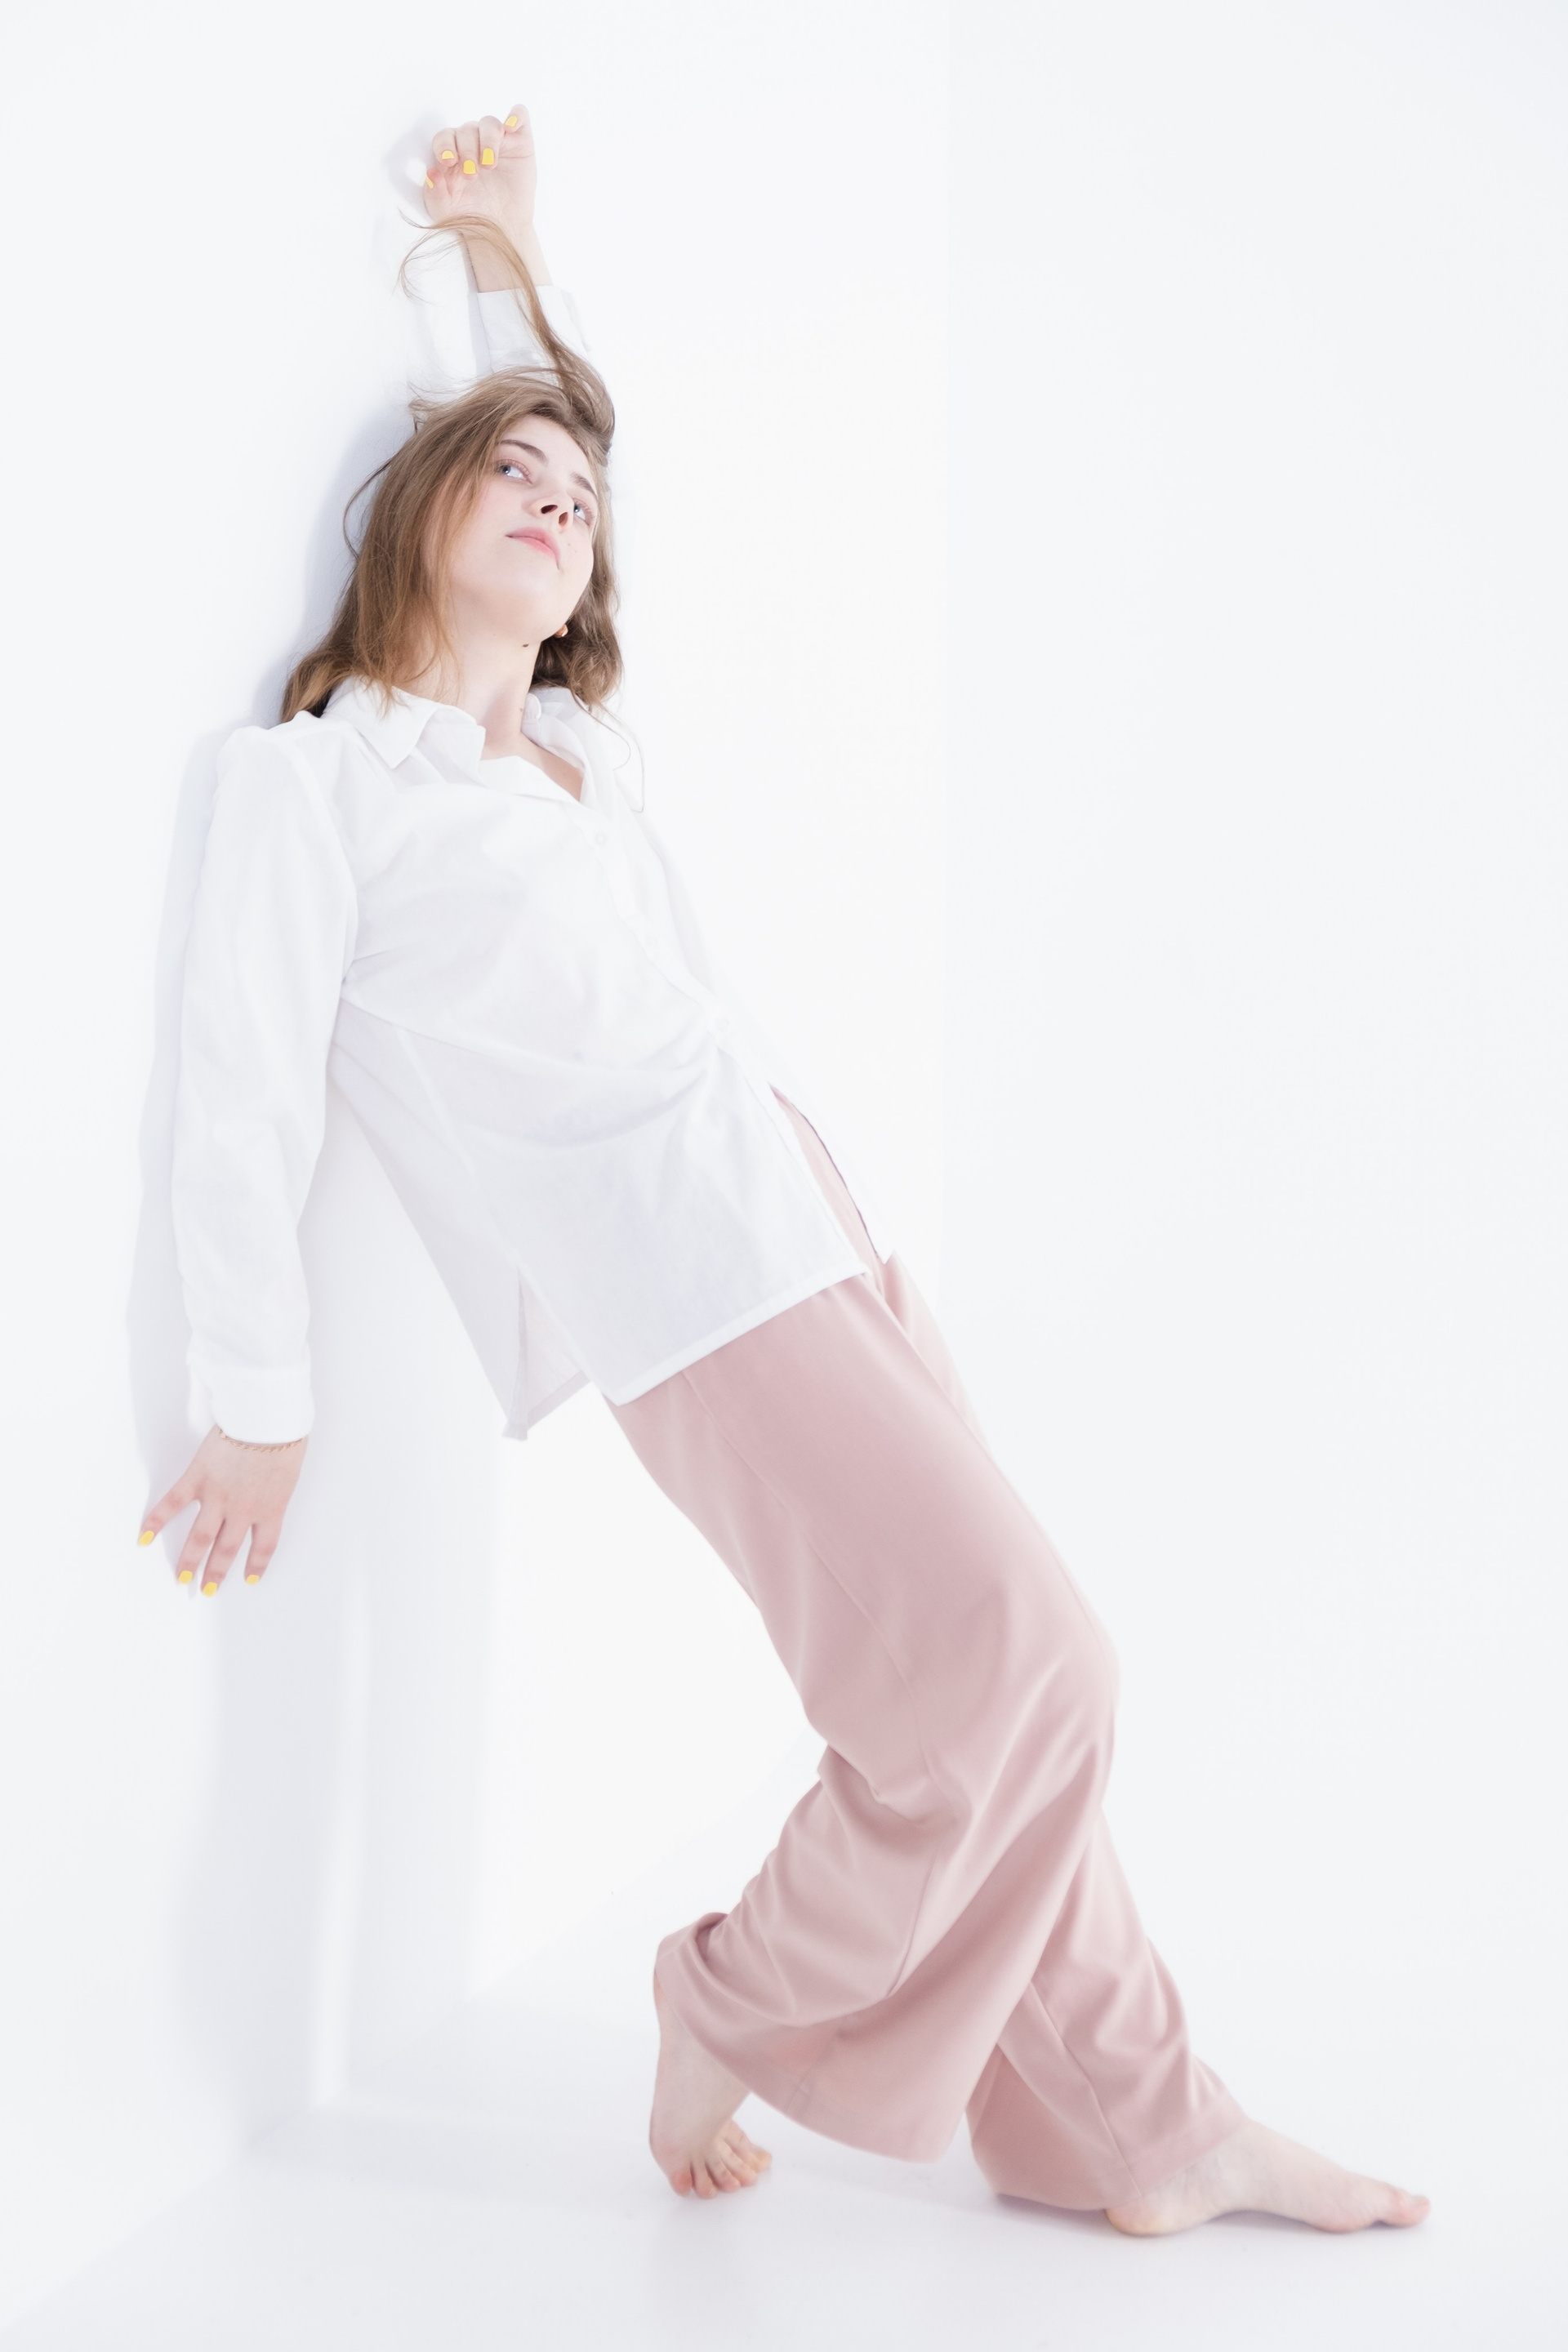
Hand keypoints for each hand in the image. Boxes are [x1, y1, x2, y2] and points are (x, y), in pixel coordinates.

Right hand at [139, 1425, 307, 1595]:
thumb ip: (276, 1489)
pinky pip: (173, 1504)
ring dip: (189, 1560)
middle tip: (206, 1591)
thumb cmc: (284, 1437)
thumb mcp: (288, 1470)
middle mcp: (243, 1510)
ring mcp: (218, 1496)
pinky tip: (144, 1538)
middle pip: (227, 1549)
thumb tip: (268, 1492)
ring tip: (181, 1579)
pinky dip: (156, 1521)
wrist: (266, 1418)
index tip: (249, 1581)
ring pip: (201, 1537)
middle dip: (215, 1573)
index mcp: (271, 1508)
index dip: (256, 1566)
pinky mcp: (197, 1478)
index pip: (264, 1547)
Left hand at [424, 102, 536, 248]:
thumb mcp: (446, 211)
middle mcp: (474, 143)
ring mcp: (498, 141)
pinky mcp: (520, 142)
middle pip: (467, 130)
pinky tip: (510, 126)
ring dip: (488, 141)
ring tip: (489, 165)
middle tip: (471, 175)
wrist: (503, 230)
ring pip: (489, 123)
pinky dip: (516, 115)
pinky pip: (520, 116)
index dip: (444, 145)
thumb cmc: (472, 218)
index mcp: (453, 153)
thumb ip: (434, 194)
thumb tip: (431, 172)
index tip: (448, 162)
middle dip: (467, 151)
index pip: (444, 137)